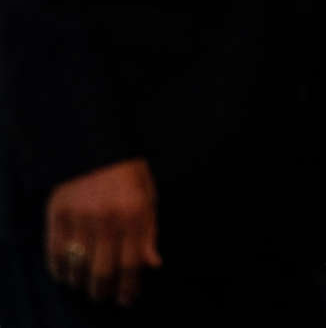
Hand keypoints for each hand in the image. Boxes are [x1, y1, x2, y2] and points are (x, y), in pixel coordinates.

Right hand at [45, 158, 161, 305]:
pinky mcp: (57, 214)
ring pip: (78, 266)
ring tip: (86, 286)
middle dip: (104, 291)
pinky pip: (55, 252)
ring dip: (81, 283)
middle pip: (102, 271)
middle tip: (104, 296)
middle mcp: (106, 219)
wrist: (94, 144)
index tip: (126, 299)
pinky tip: (65, 275)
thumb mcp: (148, 195)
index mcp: (134, 214)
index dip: (129, 286)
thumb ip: (149, 231)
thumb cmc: (127, 171)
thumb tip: (153, 264)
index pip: (131, 263)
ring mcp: (80, 217)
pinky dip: (59, 269)